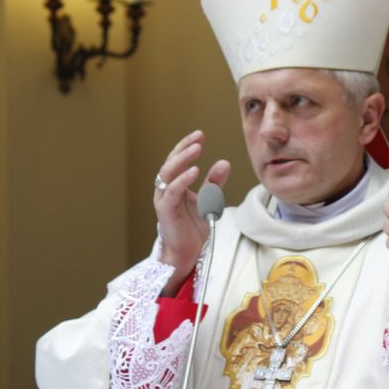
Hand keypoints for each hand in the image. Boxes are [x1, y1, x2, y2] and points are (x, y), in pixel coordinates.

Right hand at [154, 130, 230, 290]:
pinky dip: (182, 180)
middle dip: (184, 148)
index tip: (200, 135)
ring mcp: (164, 200)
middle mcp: (166, 190)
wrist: (187, 253)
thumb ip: (215, 184)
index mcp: (174, 185)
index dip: (187, 146)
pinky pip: (172, 191)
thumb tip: (224, 162)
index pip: (177, 160)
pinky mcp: (165, 211)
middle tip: (198, 138)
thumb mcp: (209, 201)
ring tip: (196, 149)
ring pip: (168, 174)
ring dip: (182, 159)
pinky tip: (195, 171)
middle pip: (170, 162)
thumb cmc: (194, 229)